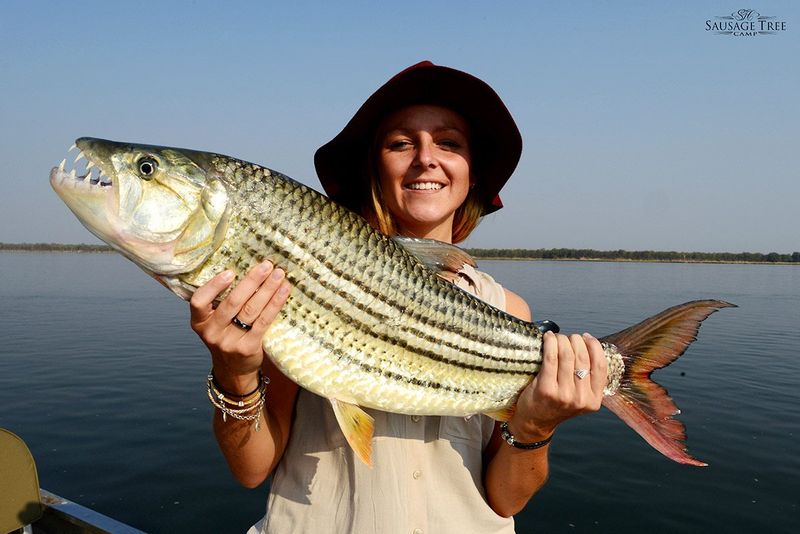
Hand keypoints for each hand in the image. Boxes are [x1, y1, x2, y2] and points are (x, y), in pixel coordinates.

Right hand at [190, 260, 291, 392]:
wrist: (233, 370)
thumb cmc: (226, 336)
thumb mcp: (215, 322)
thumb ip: (221, 302)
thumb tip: (247, 269)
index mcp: (199, 322)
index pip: (199, 301)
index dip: (214, 286)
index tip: (230, 272)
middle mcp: (211, 332)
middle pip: (232, 302)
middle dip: (252, 281)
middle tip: (266, 265)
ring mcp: (229, 342)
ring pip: (250, 310)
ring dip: (267, 289)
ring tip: (278, 274)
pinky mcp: (247, 347)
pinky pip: (264, 321)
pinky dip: (275, 304)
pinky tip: (283, 291)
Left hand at [510, 331, 607, 439]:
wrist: (535, 421)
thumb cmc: (556, 404)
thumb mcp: (580, 397)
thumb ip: (588, 379)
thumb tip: (589, 345)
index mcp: (594, 400)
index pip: (600, 366)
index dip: (595, 347)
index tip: (587, 337)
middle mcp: (581, 399)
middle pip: (582, 357)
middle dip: (575, 340)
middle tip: (568, 337)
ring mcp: (563, 395)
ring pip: (567, 355)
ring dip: (562, 340)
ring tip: (557, 337)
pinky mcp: (546, 389)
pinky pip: (550, 358)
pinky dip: (550, 343)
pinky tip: (548, 338)